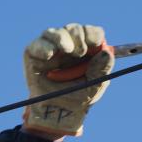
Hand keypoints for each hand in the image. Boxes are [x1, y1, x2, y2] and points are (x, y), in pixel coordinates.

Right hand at [22, 23, 113, 139]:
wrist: (58, 112)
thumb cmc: (78, 97)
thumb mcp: (95, 85)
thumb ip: (102, 70)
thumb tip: (107, 52)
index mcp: (87, 50)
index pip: (92, 33)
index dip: (93, 34)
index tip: (96, 42)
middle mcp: (69, 45)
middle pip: (74, 29)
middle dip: (79, 36)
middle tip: (81, 51)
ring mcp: (51, 48)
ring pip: (55, 33)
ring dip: (63, 38)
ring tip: (68, 50)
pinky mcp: (34, 54)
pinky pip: (38, 44)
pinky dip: (44, 47)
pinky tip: (49, 55)